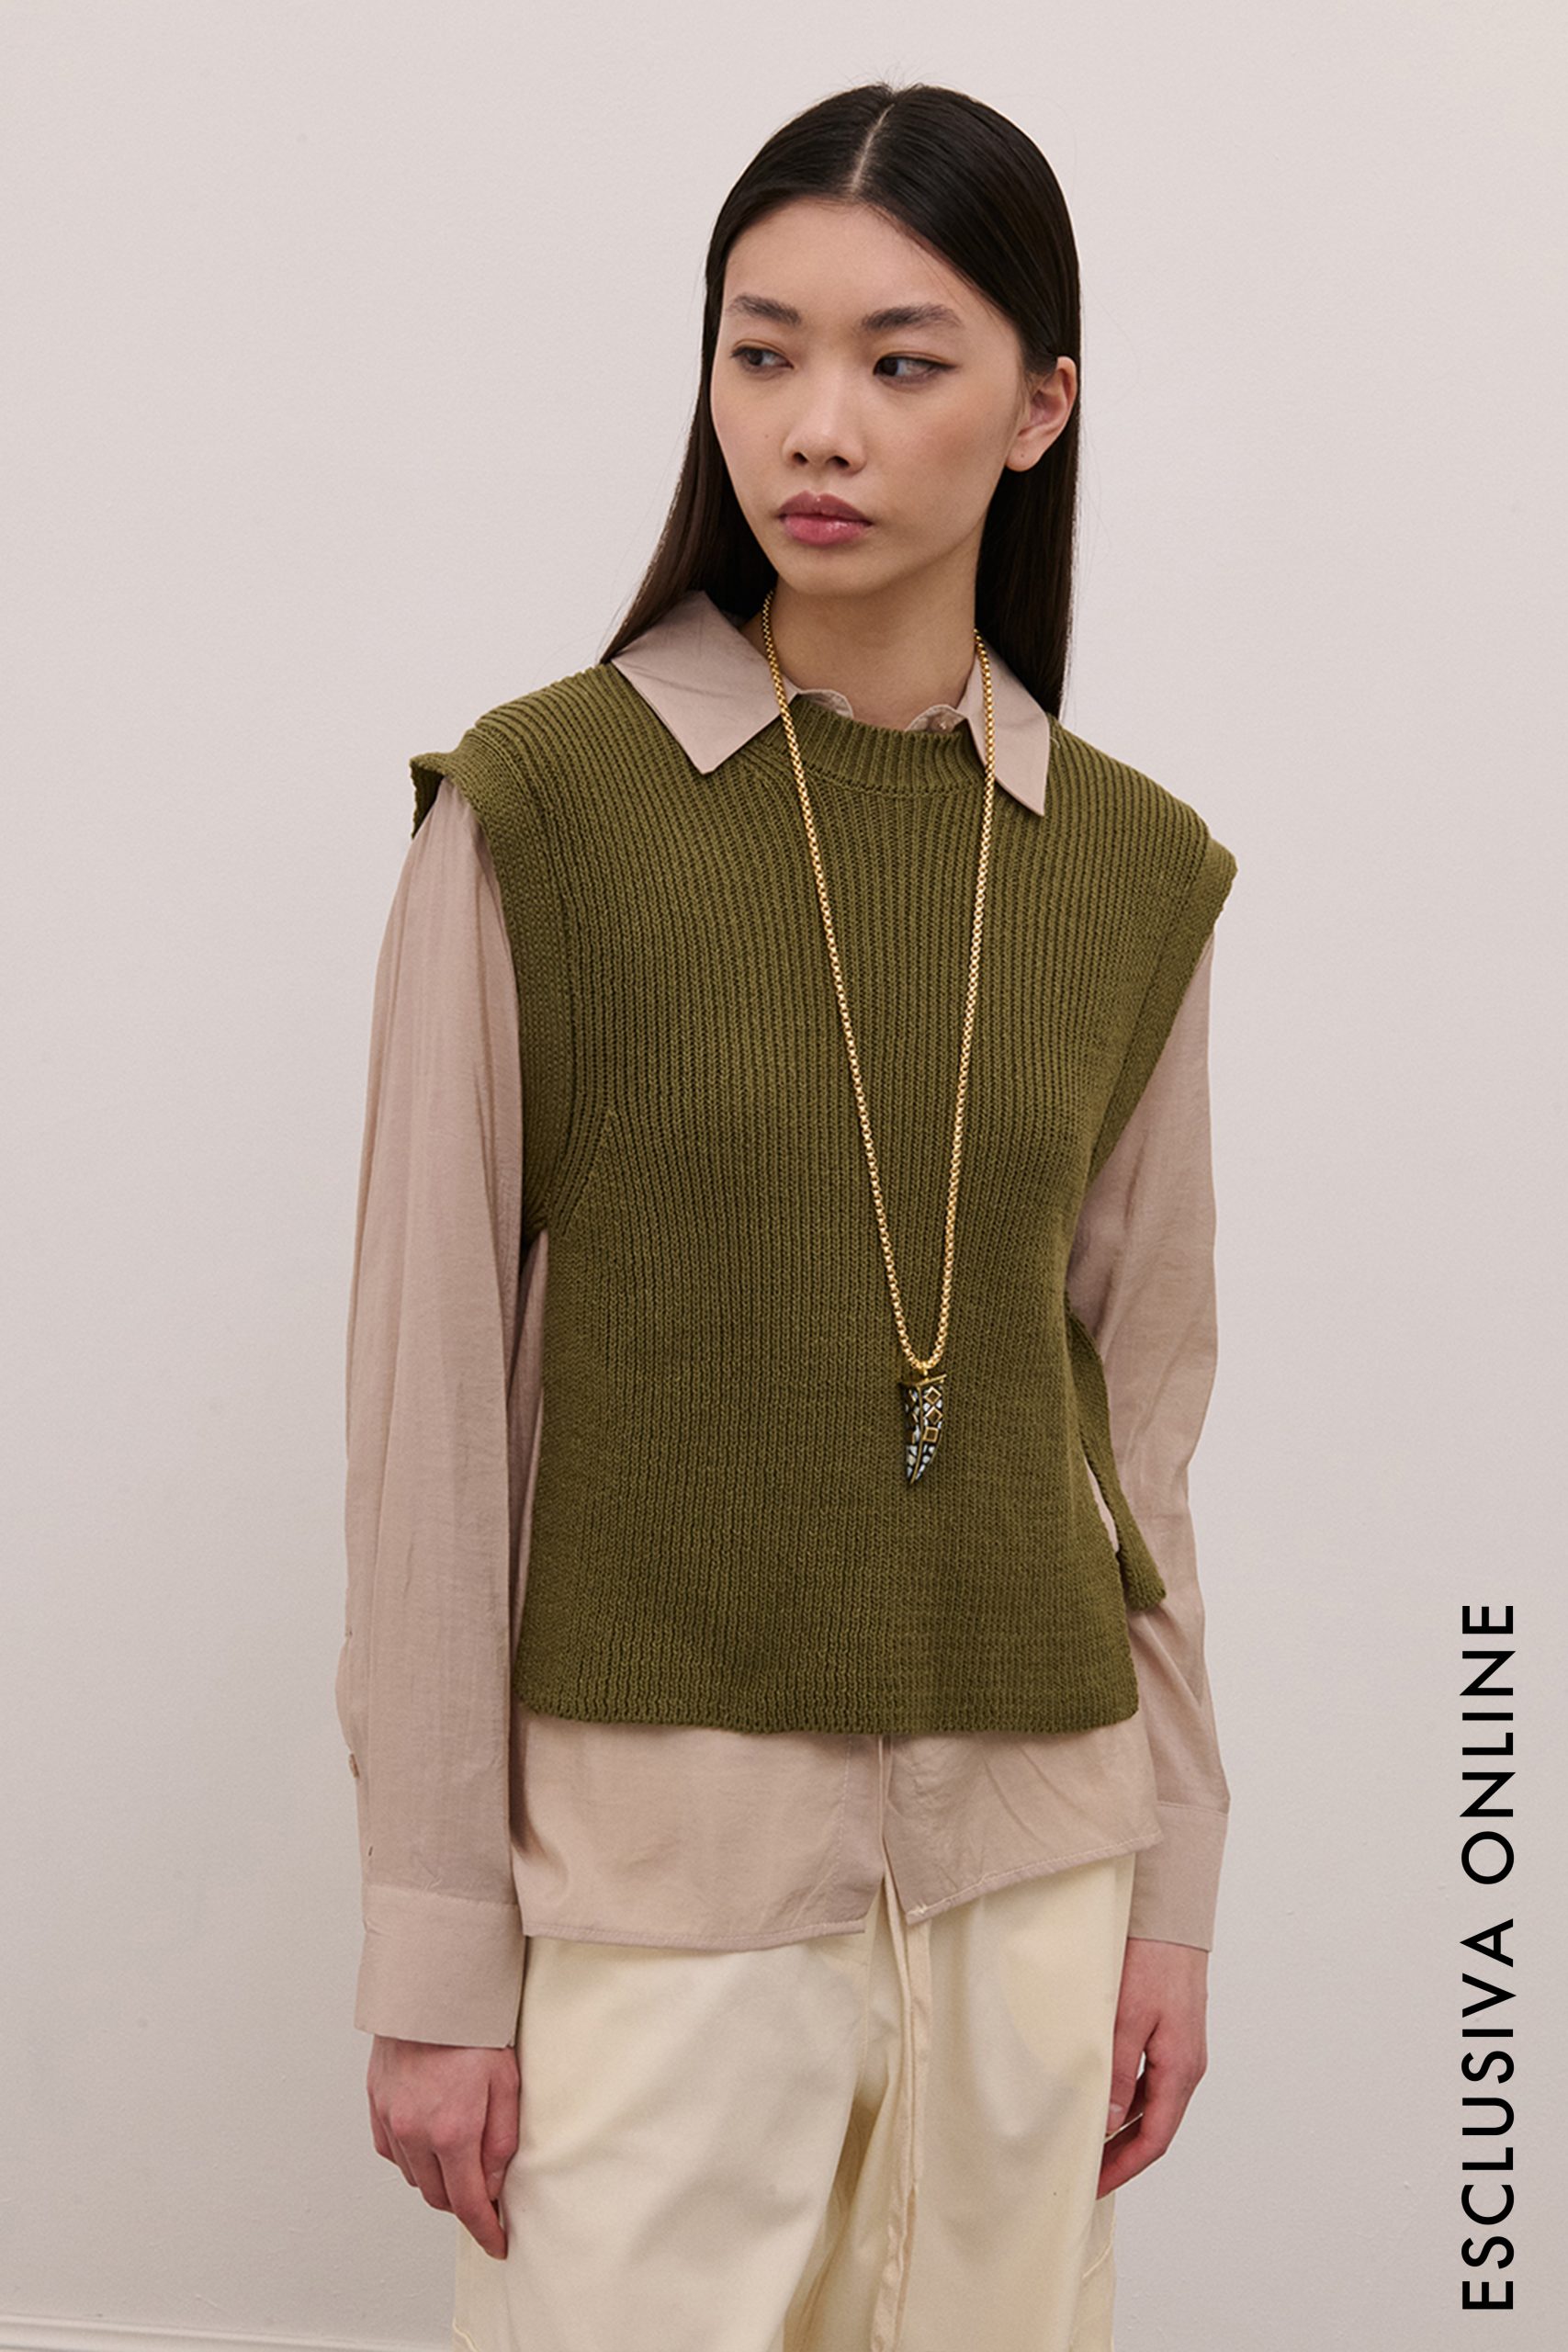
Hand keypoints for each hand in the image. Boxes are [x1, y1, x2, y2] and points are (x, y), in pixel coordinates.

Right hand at [367, 2035, 519, 2258]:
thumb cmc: (474, 2029)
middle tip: (485, 2189)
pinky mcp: (376, 2104)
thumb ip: (500, 2142)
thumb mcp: (506, 2083)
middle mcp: (415, 2131)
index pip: (468, 2202)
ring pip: (414, 2176)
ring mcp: (390, 2119)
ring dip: (437, 2178)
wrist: (432, 1988)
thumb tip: (492, 2185)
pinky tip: (429, 2139)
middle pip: (438, 2195)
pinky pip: (392, 2151)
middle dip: (463, 2201)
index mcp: (452, 2130)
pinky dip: (412, 2157)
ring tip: (459, 2154)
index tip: (496, 2244)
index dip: (485, 2230)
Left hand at [1097, 1936, 1209, 2195]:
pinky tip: (1102, 2100)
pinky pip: (1151, 2082)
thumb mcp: (1127, 2019)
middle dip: (1122, 2155)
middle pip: (1155, 2128)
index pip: (1154, 2139)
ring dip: (1123, 2129)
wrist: (1172, 1920)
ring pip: (1152, 2106)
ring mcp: (1182, 2053)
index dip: (1124, 2166)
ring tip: (1088, 2143)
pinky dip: (1127, 2100)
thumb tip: (1106, 2123)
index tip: (1095, 2185)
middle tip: (1087, 2174)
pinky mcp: (1174, 2037)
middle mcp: (1187, 2068)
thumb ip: (1118, 2072)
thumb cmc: (1152, 1962)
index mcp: (1181, 2070)